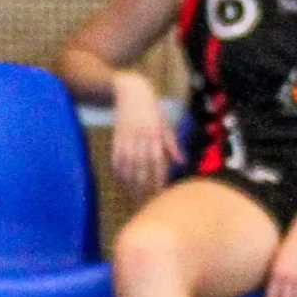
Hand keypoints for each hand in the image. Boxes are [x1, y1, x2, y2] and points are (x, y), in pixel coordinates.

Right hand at [110, 73, 180, 200]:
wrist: (130, 92)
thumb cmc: (153, 111)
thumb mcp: (166, 125)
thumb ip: (172, 144)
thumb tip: (181, 162)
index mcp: (155, 135)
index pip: (158, 163)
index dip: (159, 180)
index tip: (163, 195)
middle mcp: (140, 138)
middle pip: (141, 168)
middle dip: (144, 188)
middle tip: (148, 204)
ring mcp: (126, 139)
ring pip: (127, 167)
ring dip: (130, 185)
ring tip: (135, 199)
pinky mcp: (115, 139)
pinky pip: (115, 160)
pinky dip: (119, 174)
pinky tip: (123, 184)